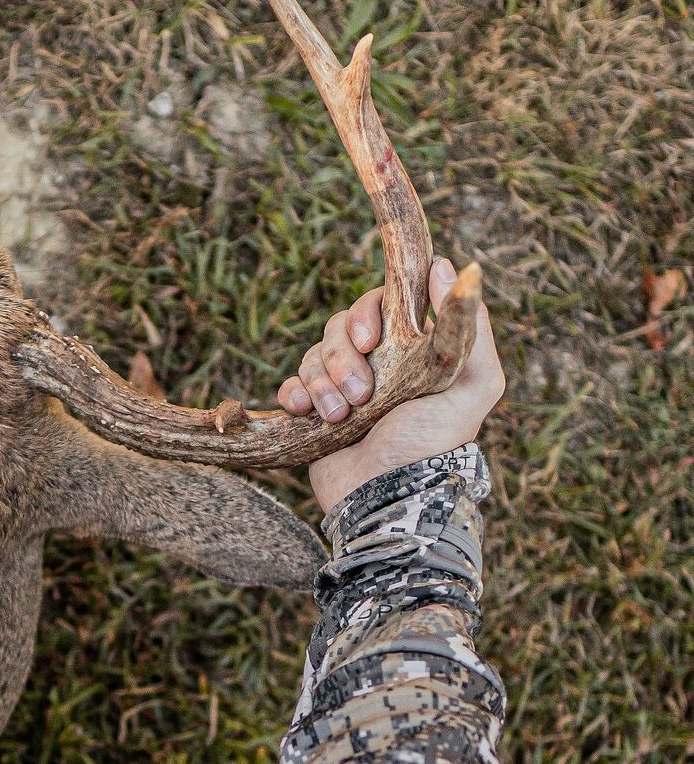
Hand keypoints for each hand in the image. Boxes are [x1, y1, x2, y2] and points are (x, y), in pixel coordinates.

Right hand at [278, 257, 505, 512]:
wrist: (387, 498)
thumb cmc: (433, 445)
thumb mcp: (472, 386)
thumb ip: (470, 328)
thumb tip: (449, 265)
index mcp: (413, 349)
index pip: (382, 302)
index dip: (369, 312)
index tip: (372, 341)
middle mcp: (379, 363)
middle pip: (341, 326)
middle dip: (343, 357)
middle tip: (361, 393)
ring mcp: (344, 386)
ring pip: (314, 354)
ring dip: (323, 383)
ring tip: (339, 417)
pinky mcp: (314, 410)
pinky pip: (292, 383)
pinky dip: (296, 394)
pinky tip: (307, 413)